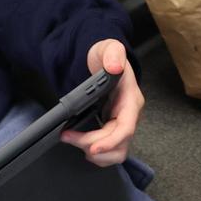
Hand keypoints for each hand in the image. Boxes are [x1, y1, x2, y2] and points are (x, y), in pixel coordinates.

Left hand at [61, 39, 142, 166]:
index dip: (111, 141)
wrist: (103, 60)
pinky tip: (80, 141)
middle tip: (69, 136)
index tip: (93, 147)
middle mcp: (130, 115)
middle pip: (118, 144)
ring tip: (73, 140)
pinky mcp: (112, 129)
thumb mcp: (110, 48)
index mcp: (131, 100)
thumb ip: (113, 54)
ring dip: (94, 153)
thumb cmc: (107, 56)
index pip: (126, 128)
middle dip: (92, 145)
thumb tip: (115, 66)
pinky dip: (94, 152)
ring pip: (115, 152)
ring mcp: (121, 123)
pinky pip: (108, 150)